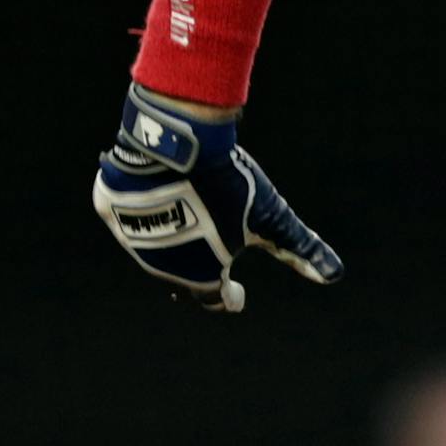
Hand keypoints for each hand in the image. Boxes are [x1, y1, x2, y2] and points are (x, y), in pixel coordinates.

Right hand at [91, 84, 343, 311]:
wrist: (176, 146)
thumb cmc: (230, 186)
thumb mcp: (271, 218)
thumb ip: (301, 248)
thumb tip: (336, 275)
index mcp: (197, 274)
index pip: (213, 298)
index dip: (227, 298)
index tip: (237, 298)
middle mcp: (159, 265)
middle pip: (180, 276)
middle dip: (196, 275)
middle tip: (208, 271)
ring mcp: (130, 237)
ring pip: (152, 247)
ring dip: (169, 244)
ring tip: (186, 234)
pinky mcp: (110, 207)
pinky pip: (127, 213)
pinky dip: (141, 210)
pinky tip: (152, 199)